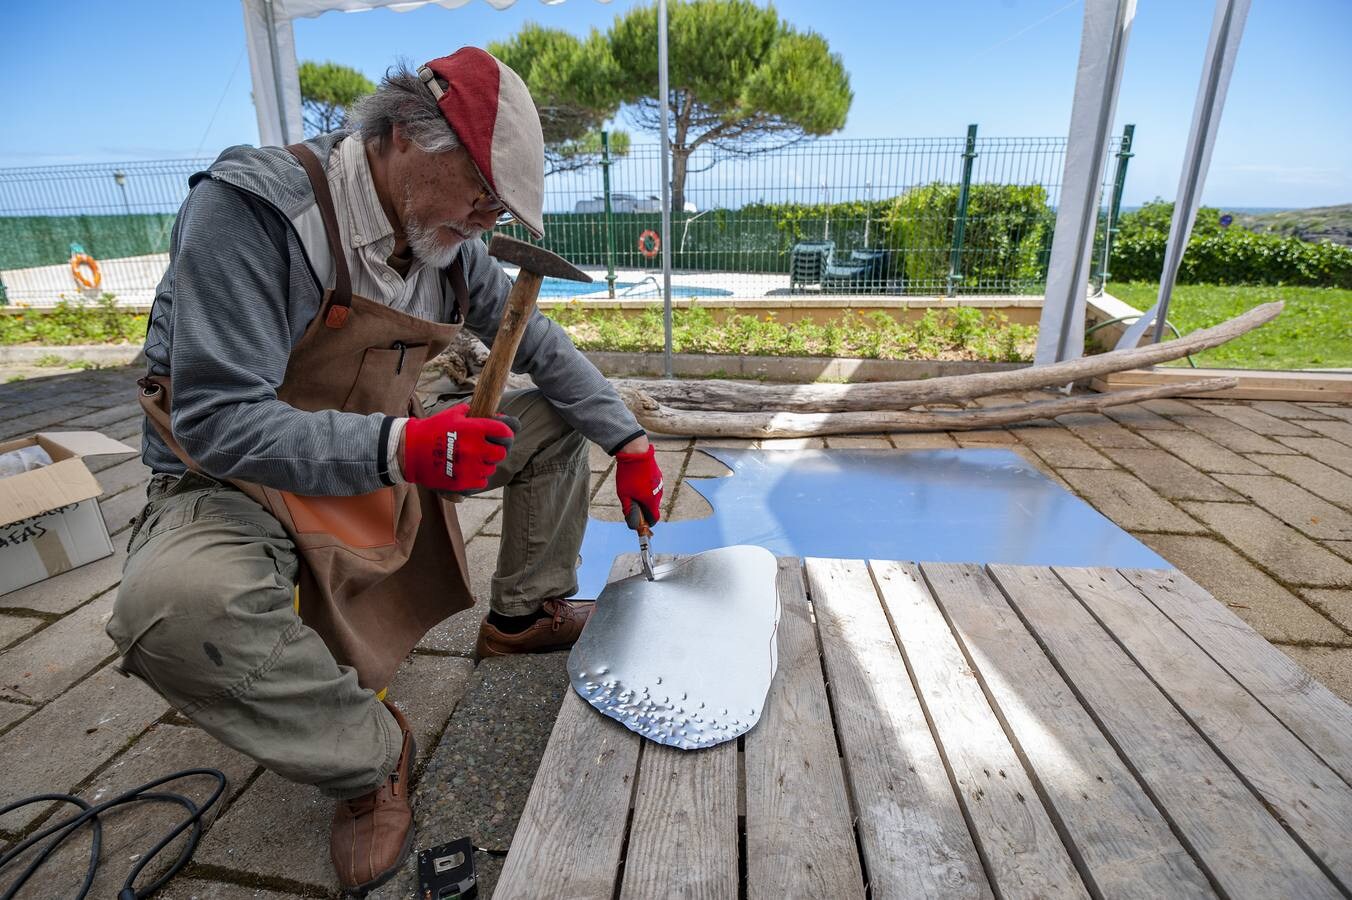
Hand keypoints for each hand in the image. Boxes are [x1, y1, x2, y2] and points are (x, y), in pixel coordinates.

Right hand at [401, 403, 516, 492]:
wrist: (410, 451)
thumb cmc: (431, 430)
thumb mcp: (452, 414)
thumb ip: (473, 413)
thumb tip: (493, 414)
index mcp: (473, 429)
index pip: (505, 431)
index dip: (505, 433)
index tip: (502, 434)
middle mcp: (474, 448)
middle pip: (501, 453)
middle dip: (496, 450)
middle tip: (487, 450)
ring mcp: (469, 467)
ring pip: (491, 468)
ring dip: (485, 464)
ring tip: (472, 460)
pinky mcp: (463, 482)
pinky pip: (482, 482)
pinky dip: (477, 478)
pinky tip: (467, 471)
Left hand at [615, 443, 662, 525]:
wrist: (636, 452)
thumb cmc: (629, 475)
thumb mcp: (624, 495)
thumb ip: (629, 511)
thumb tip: (633, 525)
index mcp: (651, 501)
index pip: (654, 519)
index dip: (646, 523)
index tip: (637, 520)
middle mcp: (659, 494)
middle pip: (652, 508)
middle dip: (642, 509)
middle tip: (629, 501)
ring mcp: (659, 484)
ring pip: (652, 496)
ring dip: (643, 497)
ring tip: (631, 487)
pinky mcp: (658, 476)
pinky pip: (652, 487)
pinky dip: (645, 487)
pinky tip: (635, 479)